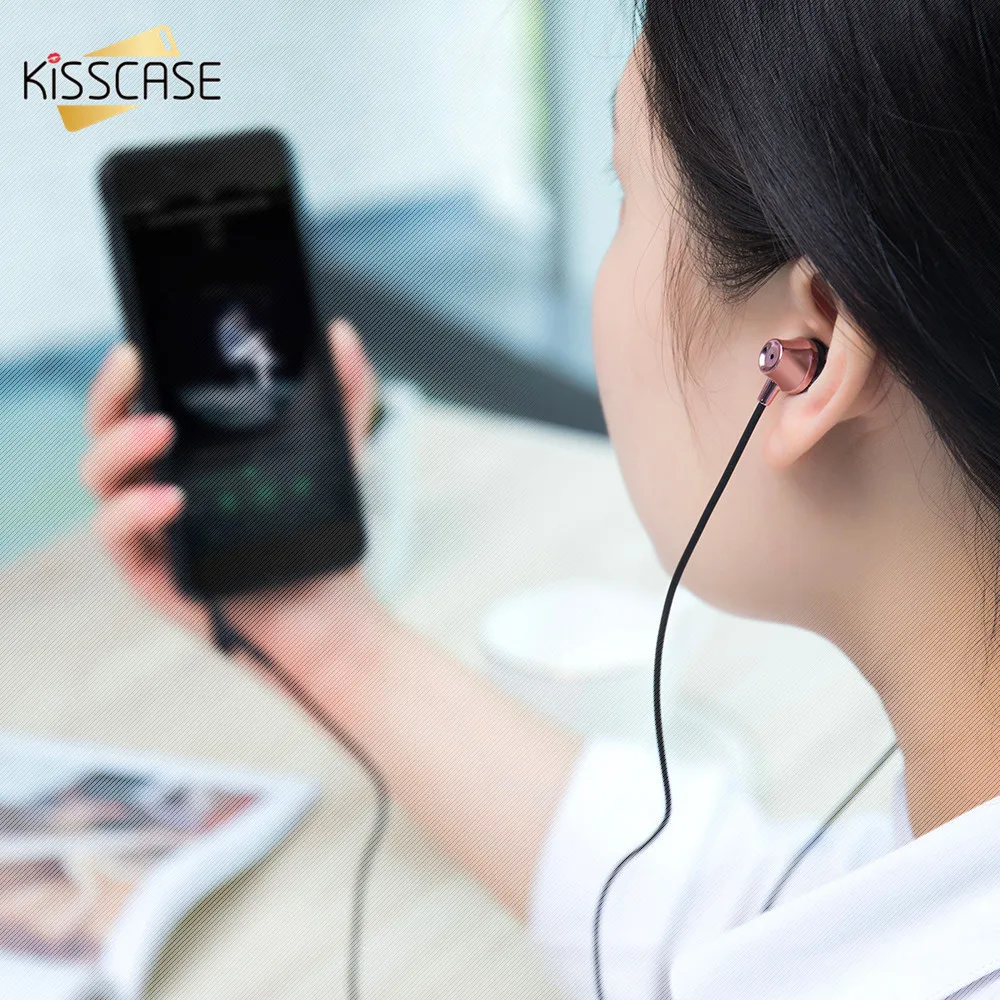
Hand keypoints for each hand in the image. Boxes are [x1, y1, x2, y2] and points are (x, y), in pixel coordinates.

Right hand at [80, 318, 381, 657]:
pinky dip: (132, 510)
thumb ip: (344, 392)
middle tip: (137, 366)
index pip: (139, 399)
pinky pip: (115, 533)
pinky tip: (170, 498)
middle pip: (104, 428)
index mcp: (188, 449)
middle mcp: (157, 479)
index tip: (143, 340)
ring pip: (99, 475)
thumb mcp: (337, 451)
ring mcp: (149, 525)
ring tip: (161, 431)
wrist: (331, 606)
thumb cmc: (317, 528)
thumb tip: (341, 331)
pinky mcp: (150, 569)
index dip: (129, 370)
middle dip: (110, 392)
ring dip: (119, 446)